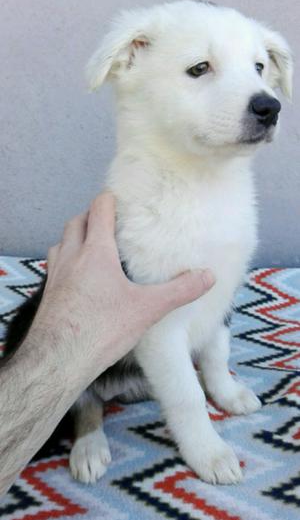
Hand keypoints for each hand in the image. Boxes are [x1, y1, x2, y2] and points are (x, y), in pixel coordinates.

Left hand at [32, 192, 214, 384]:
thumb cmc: (102, 329)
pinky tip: (76, 278)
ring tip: (90, 245)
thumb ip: (179, 290)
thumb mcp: (147, 309)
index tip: (118, 197)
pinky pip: (54, 266)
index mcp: (96, 252)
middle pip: (76, 222)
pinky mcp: (48, 294)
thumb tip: (208, 276)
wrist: (59, 359)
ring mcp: (55, 275)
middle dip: (90, 216)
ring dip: (74, 237)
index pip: (99, 210)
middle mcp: (71, 257)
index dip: (108, 200)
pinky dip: (65, 261)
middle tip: (107, 220)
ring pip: (61, 243)